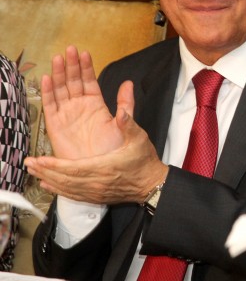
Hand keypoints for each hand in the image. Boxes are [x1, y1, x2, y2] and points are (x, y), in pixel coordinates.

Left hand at [25, 107, 167, 203]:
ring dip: (48, 179)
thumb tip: (122, 112)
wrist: (152, 184)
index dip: (55, 165)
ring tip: (34, 172)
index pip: (74, 168)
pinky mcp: (96, 197)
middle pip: (65, 179)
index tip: (40, 159)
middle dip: (45, 171)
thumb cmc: (145, 161)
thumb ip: (128, 123)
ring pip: (66, 188)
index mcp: (105, 167)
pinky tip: (48, 184)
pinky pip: (72, 195)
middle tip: (29, 164)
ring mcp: (95, 192)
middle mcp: (97, 183)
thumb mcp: (139, 139)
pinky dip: (58, 190)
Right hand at [40, 46, 129, 158]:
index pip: (89, 81)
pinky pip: (50, 106)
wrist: (106, 172)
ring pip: (60, 90)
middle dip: (71, 65)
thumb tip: (128, 84)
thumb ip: (126, 104)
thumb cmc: (116, 151)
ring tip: (59, 58)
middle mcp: (80, 108)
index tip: (85, 53)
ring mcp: (68, 115)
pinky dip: (48, 92)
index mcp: (96, 105)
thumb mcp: (125, 124)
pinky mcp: (56, 126)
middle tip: (70, 50)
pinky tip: (47, 78)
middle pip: (73, 81)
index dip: (86, 67)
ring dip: (58, 74)